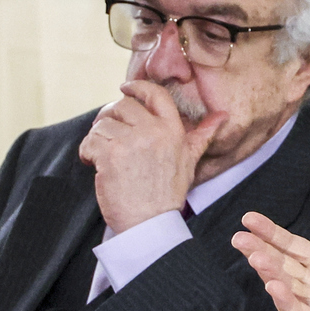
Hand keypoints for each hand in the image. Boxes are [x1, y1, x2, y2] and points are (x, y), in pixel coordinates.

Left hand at [79, 81, 225, 232]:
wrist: (150, 223)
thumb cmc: (168, 194)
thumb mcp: (190, 161)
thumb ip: (202, 135)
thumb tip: (222, 116)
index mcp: (173, 131)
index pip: (156, 94)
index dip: (137, 87)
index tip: (126, 89)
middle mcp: (154, 132)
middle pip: (123, 106)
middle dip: (111, 118)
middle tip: (109, 135)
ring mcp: (131, 142)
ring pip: (102, 124)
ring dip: (97, 139)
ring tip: (104, 157)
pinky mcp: (110, 154)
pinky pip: (89, 141)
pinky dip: (86, 153)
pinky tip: (94, 165)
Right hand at [232, 181, 309, 310]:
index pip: (292, 246)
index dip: (271, 233)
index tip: (249, 218)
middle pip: (282, 266)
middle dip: (259, 252)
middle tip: (238, 238)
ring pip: (287, 289)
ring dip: (270, 274)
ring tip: (255, 257)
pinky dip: (287, 303)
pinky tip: (274, 287)